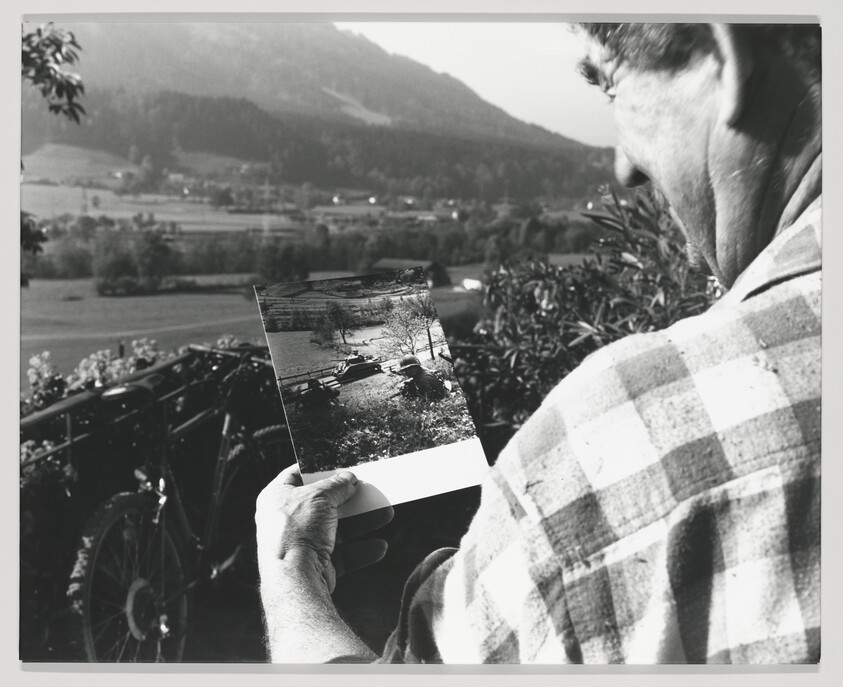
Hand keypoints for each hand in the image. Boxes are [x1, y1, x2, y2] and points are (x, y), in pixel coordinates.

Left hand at [255, 464, 393, 593]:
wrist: (294, 580)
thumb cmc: (297, 531)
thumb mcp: (319, 496)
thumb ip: (337, 485)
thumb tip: (349, 478)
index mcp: (276, 497)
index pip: (296, 475)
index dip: (318, 468)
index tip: (340, 463)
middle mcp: (287, 520)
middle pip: (324, 503)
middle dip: (350, 498)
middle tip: (369, 489)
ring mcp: (302, 543)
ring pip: (338, 528)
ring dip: (363, 522)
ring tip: (386, 513)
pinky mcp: (317, 564)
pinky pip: (343, 554)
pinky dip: (361, 550)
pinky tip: (379, 546)